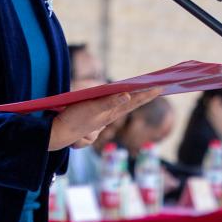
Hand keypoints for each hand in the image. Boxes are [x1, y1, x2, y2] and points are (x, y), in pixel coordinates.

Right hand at [47, 88, 162, 150]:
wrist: (60, 133)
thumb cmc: (75, 119)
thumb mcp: (92, 109)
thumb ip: (109, 102)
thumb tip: (127, 95)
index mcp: (112, 112)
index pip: (134, 101)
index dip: (147, 94)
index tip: (160, 87)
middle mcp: (110, 115)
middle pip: (132, 103)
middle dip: (146, 95)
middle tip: (160, 87)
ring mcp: (103, 117)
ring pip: (124, 105)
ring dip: (136, 98)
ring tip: (147, 91)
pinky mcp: (96, 117)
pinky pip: (114, 107)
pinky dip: (122, 101)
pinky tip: (125, 98)